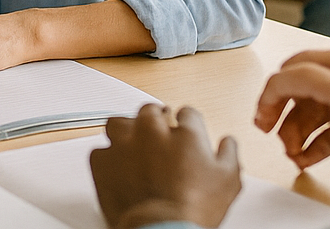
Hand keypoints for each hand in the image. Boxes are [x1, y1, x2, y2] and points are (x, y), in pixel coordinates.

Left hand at [90, 105, 241, 228]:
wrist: (161, 228)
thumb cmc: (193, 208)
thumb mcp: (228, 180)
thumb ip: (228, 154)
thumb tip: (227, 143)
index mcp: (184, 132)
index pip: (187, 113)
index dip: (188, 123)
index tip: (186, 131)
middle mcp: (151, 130)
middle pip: (151, 111)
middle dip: (157, 121)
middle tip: (161, 139)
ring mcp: (123, 142)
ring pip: (120, 122)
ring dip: (128, 131)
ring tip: (135, 145)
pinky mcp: (101, 158)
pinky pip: (102, 150)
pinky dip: (110, 157)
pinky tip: (119, 167)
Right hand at [254, 48, 329, 168]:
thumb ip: (307, 78)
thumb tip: (277, 78)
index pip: (290, 72)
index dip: (272, 93)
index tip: (262, 114)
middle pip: (296, 96)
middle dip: (280, 116)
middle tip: (268, 132)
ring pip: (308, 118)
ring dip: (294, 136)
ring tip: (292, 154)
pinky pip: (323, 136)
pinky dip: (311, 147)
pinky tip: (305, 159)